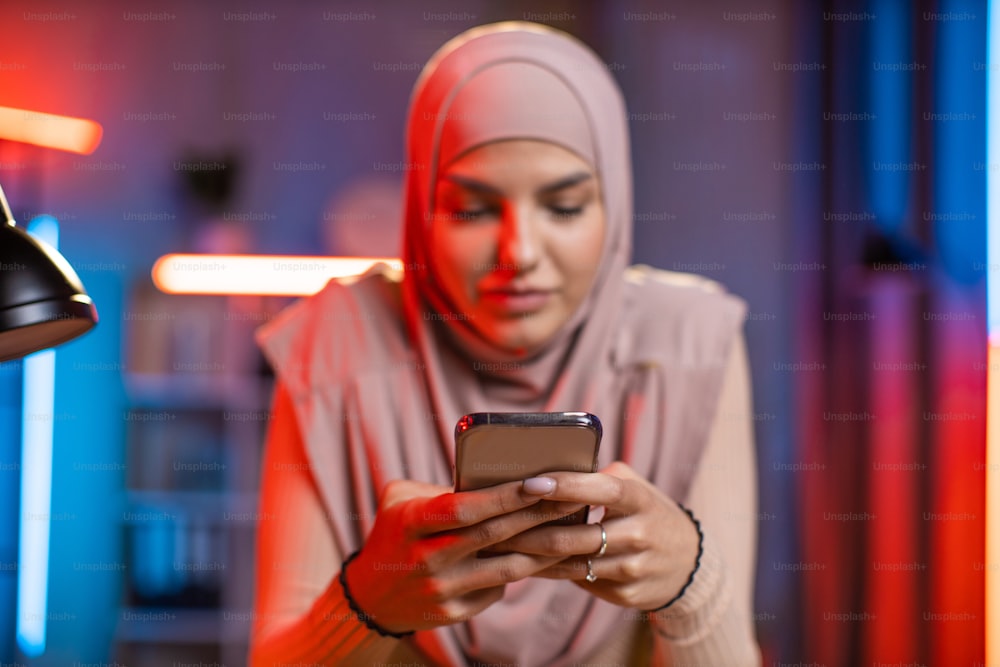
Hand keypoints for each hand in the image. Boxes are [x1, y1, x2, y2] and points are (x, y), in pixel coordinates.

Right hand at [344, 478, 584, 633]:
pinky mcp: (453, 613)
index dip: (504, 495)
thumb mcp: (400, 501)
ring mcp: (440, 590)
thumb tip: (491, 474)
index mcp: (412, 522)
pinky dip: (522, 571)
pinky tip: (548, 556)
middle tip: (570, 497)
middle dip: (536, 515)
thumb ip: (437, 486)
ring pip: (505, 567)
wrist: (370, 598)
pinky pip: (497, 588)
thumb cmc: (393, 534)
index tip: (539, 481)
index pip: (465, 507)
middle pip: (492, 535)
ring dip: (543, 548)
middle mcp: (426, 558)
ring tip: (572, 528)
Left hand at [487, 461, 699, 610]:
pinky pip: (578, 581)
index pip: (600, 490)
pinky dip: (549, 572)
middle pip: (573, 536)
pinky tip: (524, 564)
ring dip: (532, 555)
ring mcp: (633, 568)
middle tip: (494, 524)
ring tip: (499, 545)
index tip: (530, 482)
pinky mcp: (626, 594)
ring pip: (571, 563)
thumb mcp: (635, 487)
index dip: (564, 486)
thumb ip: (598, 476)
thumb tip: (548, 469)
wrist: (689, 563)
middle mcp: (639, 534)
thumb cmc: (647, 512)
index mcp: (640, 499)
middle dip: (528, 531)